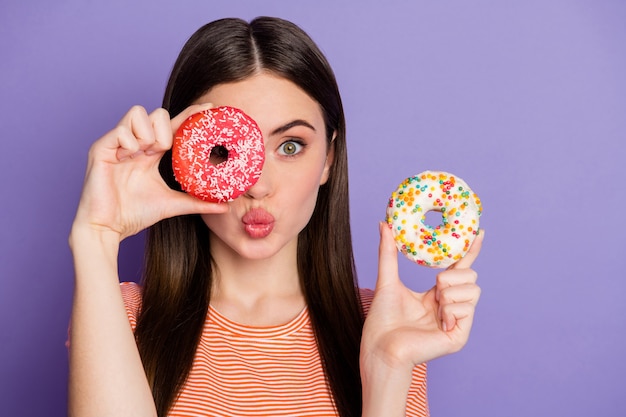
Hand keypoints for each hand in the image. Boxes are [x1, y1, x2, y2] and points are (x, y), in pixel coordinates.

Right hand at [72, 103, 227, 240]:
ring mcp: (118, 144)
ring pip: (138, 113)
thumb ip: (197, 202)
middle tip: (161, 152)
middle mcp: (136, 144)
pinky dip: (129, 143)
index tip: (209, 107)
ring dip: (147, 134)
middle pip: (157, 113)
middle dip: (165, 130)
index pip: (173, 126)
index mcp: (151, 152)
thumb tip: (225, 207)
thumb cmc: (135, 214)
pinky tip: (127, 158)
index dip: (190, 115)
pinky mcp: (101, 148)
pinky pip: (121, 130)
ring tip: (144, 155)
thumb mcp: (172, 204)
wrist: (109, 228)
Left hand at [361, 223, 483, 372]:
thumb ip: (388, 252)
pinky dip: (449, 310)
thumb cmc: (382, 319)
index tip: (479, 232)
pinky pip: (467, 308)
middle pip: (471, 276)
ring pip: (472, 290)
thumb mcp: (387, 279)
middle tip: (435, 287)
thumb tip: (383, 224)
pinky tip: (438, 322)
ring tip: (433, 306)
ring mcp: (457, 321)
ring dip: (448, 293)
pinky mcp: (460, 335)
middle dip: (452, 276)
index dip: (470, 251)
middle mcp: (450, 306)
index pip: (459, 268)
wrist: (381, 346)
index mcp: (437, 294)